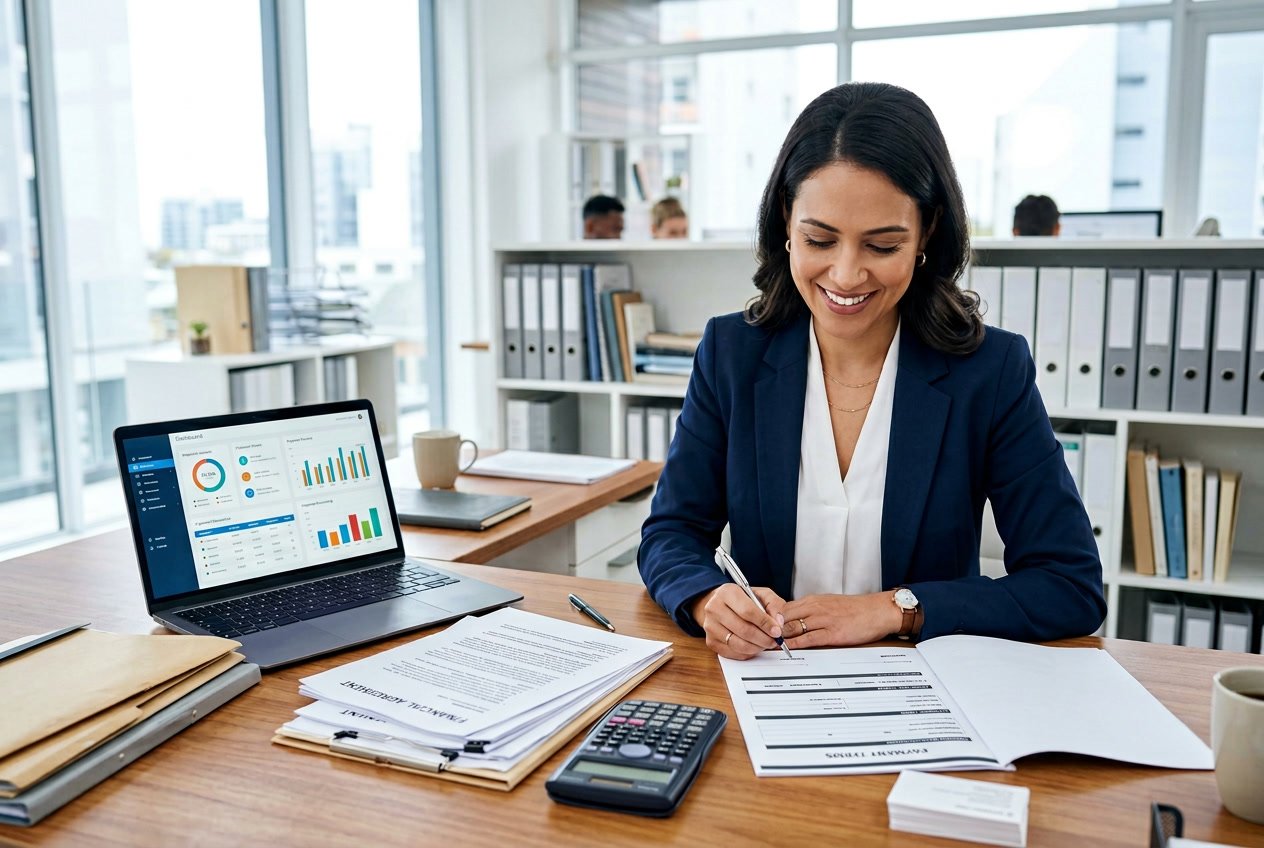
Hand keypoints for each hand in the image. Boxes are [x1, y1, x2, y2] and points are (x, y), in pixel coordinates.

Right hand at [691, 584, 785, 658]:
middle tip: (775, 641)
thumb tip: (778, 622)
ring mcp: (710, 626)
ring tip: (766, 643)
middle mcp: (714, 608)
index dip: (765, 624)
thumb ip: (774, 604)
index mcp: (727, 592)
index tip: (777, 631)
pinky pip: (733, 653)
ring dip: (757, 647)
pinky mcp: (710, 641)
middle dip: (764, 638)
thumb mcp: (760, 594)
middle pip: (744, 630)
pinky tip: (754, 646)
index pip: (748, 611)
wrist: (719, 605)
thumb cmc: (742, 600)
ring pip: (739, 644)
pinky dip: (748, 653)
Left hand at [771, 592, 902, 648]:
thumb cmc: (854, 610)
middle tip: (756, 639)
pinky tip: (786, 650)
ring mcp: (823, 620)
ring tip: (766, 646)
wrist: (876, 611)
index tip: (758, 627)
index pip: (783, 608)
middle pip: (783, 617)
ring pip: (793, 627)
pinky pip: (808, 639)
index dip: (769, 619)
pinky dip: (795, 645)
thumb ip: (810, 612)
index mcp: (812, 600)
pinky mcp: (832, 632)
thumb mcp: (828, 604)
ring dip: (778, 638)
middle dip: (769, 628)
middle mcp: (814, 607)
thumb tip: (792, 621)